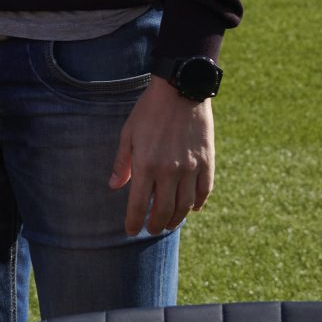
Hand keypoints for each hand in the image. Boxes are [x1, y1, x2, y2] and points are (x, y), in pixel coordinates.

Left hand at [110, 77, 214, 236]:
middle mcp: (169, 171)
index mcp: (146, 164)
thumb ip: (122, 162)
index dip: (134, 221)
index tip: (131, 231)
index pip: (139, 204)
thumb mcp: (128, 133)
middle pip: (164, 211)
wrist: (181, 90)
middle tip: (150, 229)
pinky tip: (191, 209)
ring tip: (168, 223)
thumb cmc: (149, 110)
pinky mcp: (207, 162)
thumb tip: (114, 186)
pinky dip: (197, 204)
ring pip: (185, 206)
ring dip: (176, 219)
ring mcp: (191, 168)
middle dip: (155, 225)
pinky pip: (204, 192)